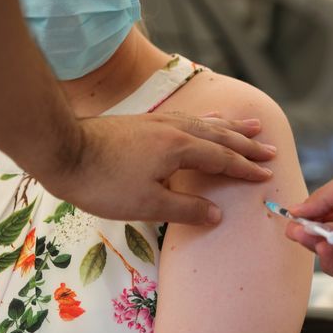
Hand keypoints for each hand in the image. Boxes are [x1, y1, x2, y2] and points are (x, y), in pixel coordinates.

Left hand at [38, 112, 276, 223]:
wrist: (63, 151)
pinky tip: (206, 119)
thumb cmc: (103, 183)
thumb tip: (217, 214)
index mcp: (179, 149)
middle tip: (269, 148)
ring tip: (251, 124)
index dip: (245, 168)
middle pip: (219, 136)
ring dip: (230, 127)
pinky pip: (188, 118)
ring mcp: (160, 122)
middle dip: (246, 144)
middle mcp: (175, 130)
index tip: (266, 174)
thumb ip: (185, 209)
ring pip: (205, 123)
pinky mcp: (146, 121)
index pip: (222, 159)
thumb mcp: (146, 204)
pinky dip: (205, 119)